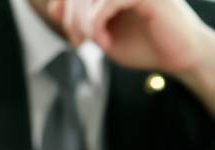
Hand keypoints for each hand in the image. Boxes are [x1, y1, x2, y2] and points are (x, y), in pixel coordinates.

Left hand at [48, 0, 209, 73]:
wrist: (179, 58)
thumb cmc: (144, 46)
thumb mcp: (102, 34)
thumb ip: (80, 20)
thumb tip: (54, 7)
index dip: (64, 8)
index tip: (73, 34)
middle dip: (71, 19)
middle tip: (78, 42)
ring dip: (82, 22)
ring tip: (91, 42)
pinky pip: (107, 2)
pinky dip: (97, 24)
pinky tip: (103, 41)